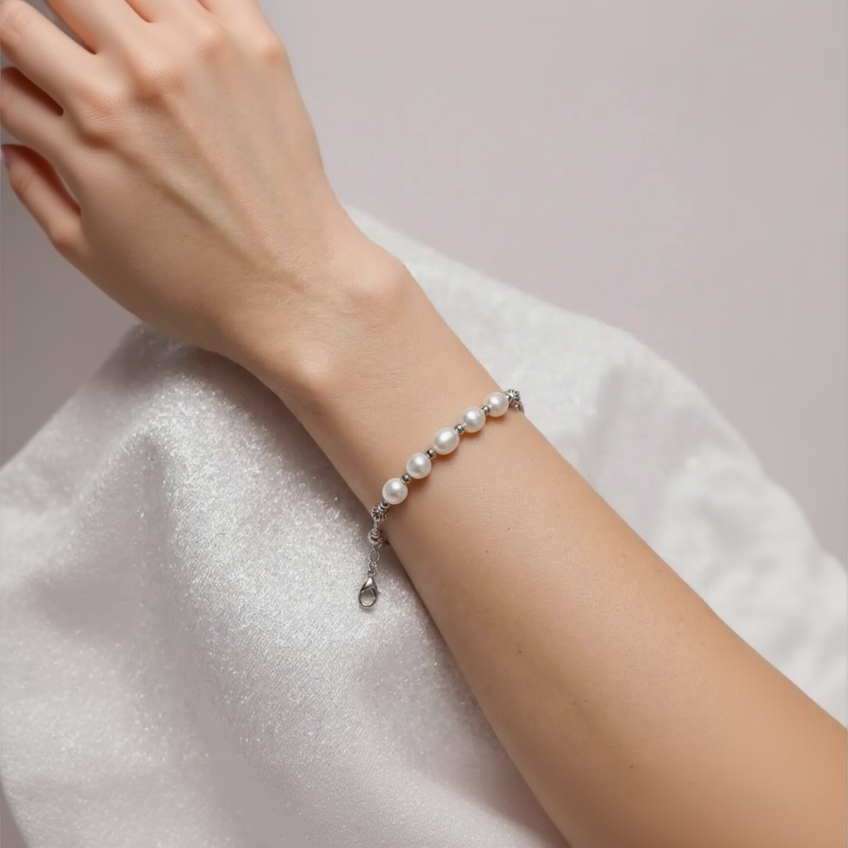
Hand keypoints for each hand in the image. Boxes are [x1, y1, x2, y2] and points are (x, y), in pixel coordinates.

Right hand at [0, 0, 395, 368]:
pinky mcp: (257, 48)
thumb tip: (17, 148)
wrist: (296, 289)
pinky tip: (171, 22)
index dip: (12, 69)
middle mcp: (140, 77)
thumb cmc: (207, 287)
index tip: (27, 79)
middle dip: (45, 22)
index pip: (11, 49)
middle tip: (70, 51)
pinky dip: (178, 2)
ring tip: (122, 43)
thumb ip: (39, 189)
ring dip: (107, 10)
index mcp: (89, 126)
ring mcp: (202, 53)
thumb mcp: (92, 255)